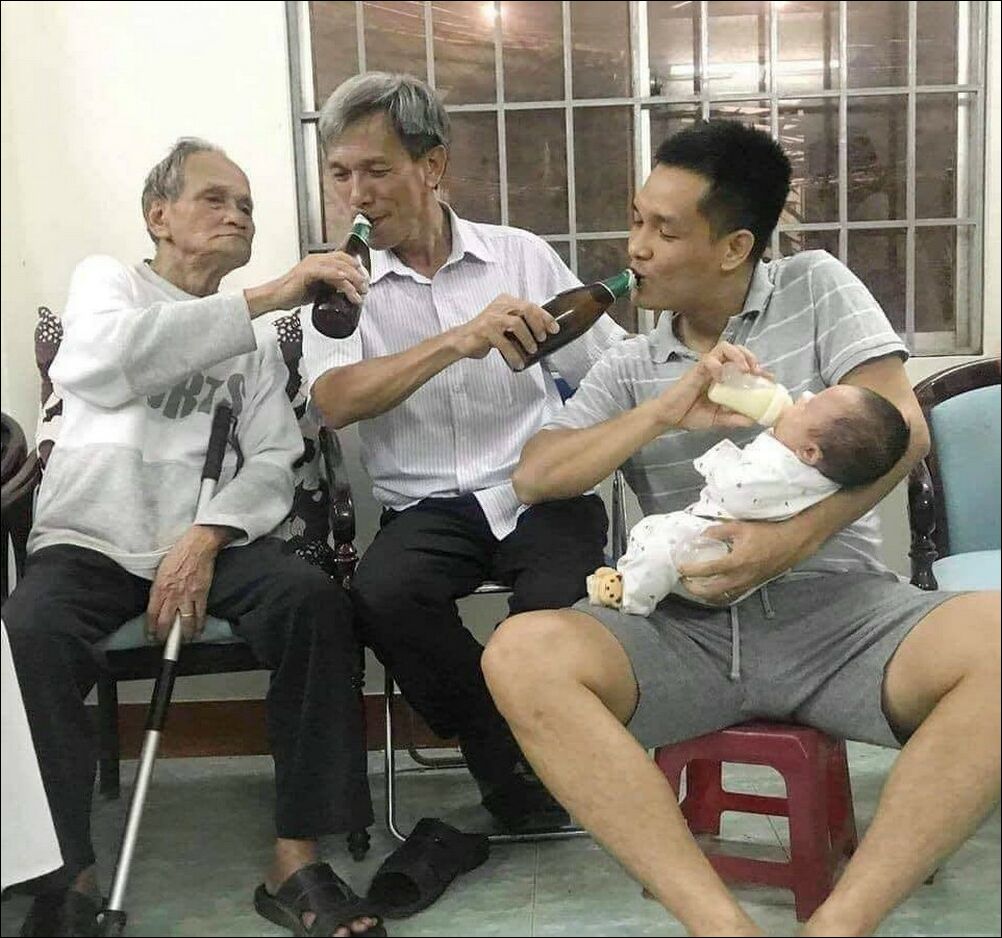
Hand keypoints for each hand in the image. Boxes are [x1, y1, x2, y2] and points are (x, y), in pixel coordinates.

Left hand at [146, 526, 226, 641]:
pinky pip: (200, 615)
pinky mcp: (201, 594)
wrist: (197, 546)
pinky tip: (198, 631)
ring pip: (185, 622)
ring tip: (183, 641)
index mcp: (159, 588)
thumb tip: (157, 601)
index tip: (150, 636)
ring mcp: (188, 596)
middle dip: (164, 636)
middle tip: (163, 642)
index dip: (150, 629)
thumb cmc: (178, 554)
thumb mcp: (160, 570)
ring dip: (184, 635)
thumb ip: (158, 588)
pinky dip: (199, 625)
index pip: (151, 614)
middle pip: (166, 622)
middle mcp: (172, 595)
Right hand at [244, 251, 368, 316]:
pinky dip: (339, 277)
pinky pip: (327, 272)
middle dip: (358, 275)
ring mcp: (312, 264)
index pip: (343, 258)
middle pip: (344, 261)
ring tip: (359, 292)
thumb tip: (346, 292)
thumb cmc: (294, 293)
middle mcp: (317, 259)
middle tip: (365, 287)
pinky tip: (346, 283)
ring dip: (352, 279)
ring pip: (338, 267)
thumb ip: (331, 286)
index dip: (356, 267)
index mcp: (319, 261)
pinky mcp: (307, 272)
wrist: (276, 297)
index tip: (365, 279)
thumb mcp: (318, 288)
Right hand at [450, 293, 559, 369]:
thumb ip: (520, 323)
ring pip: (516, 324)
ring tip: (532, 350)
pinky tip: (519, 363)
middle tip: (542, 338)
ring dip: (527, 339)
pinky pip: (504, 343)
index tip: (554, 328)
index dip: (545, 317)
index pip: (530, 305)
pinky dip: (514, 355)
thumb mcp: (504, 323)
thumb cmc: (486, 333)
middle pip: (526, 309)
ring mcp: (491, 318)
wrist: (462, 340)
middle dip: (538, 324)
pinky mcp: (485, 331)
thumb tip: (542, 334)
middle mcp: (499, 306)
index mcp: (506, 301)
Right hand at [651, 342, 768, 430]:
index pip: (744, 364)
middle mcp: (717, 369)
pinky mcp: (696, 370)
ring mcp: (706, 368)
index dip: (758, 367)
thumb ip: (734, 419)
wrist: (669, 417)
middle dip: (750, 356)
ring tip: (744, 369)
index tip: (769, 378)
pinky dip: (717, 366)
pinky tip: (721, 378)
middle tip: (757, 371)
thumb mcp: (717, 419)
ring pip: (724, 347)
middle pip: (736, 349)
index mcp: (724, 378)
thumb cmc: (690, 415)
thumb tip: (754, 421)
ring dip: (738, 355)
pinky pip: (708, 359)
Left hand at [676, 517, 810, 602]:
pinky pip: (732, 595)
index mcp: (735, 562)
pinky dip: (719, 595)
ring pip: (720, 597)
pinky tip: (713, 589)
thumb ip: (717, 531)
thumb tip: (699, 536)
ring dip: (704, 594)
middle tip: (683, 579)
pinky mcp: (752, 586)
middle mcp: (739, 577)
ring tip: (694, 585)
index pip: (706, 570)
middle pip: (709, 591)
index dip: (689, 569)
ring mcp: (747, 584)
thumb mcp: (739, 527)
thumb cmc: (766, 532)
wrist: (792, 542)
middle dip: (692, 587)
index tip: (678, 565)